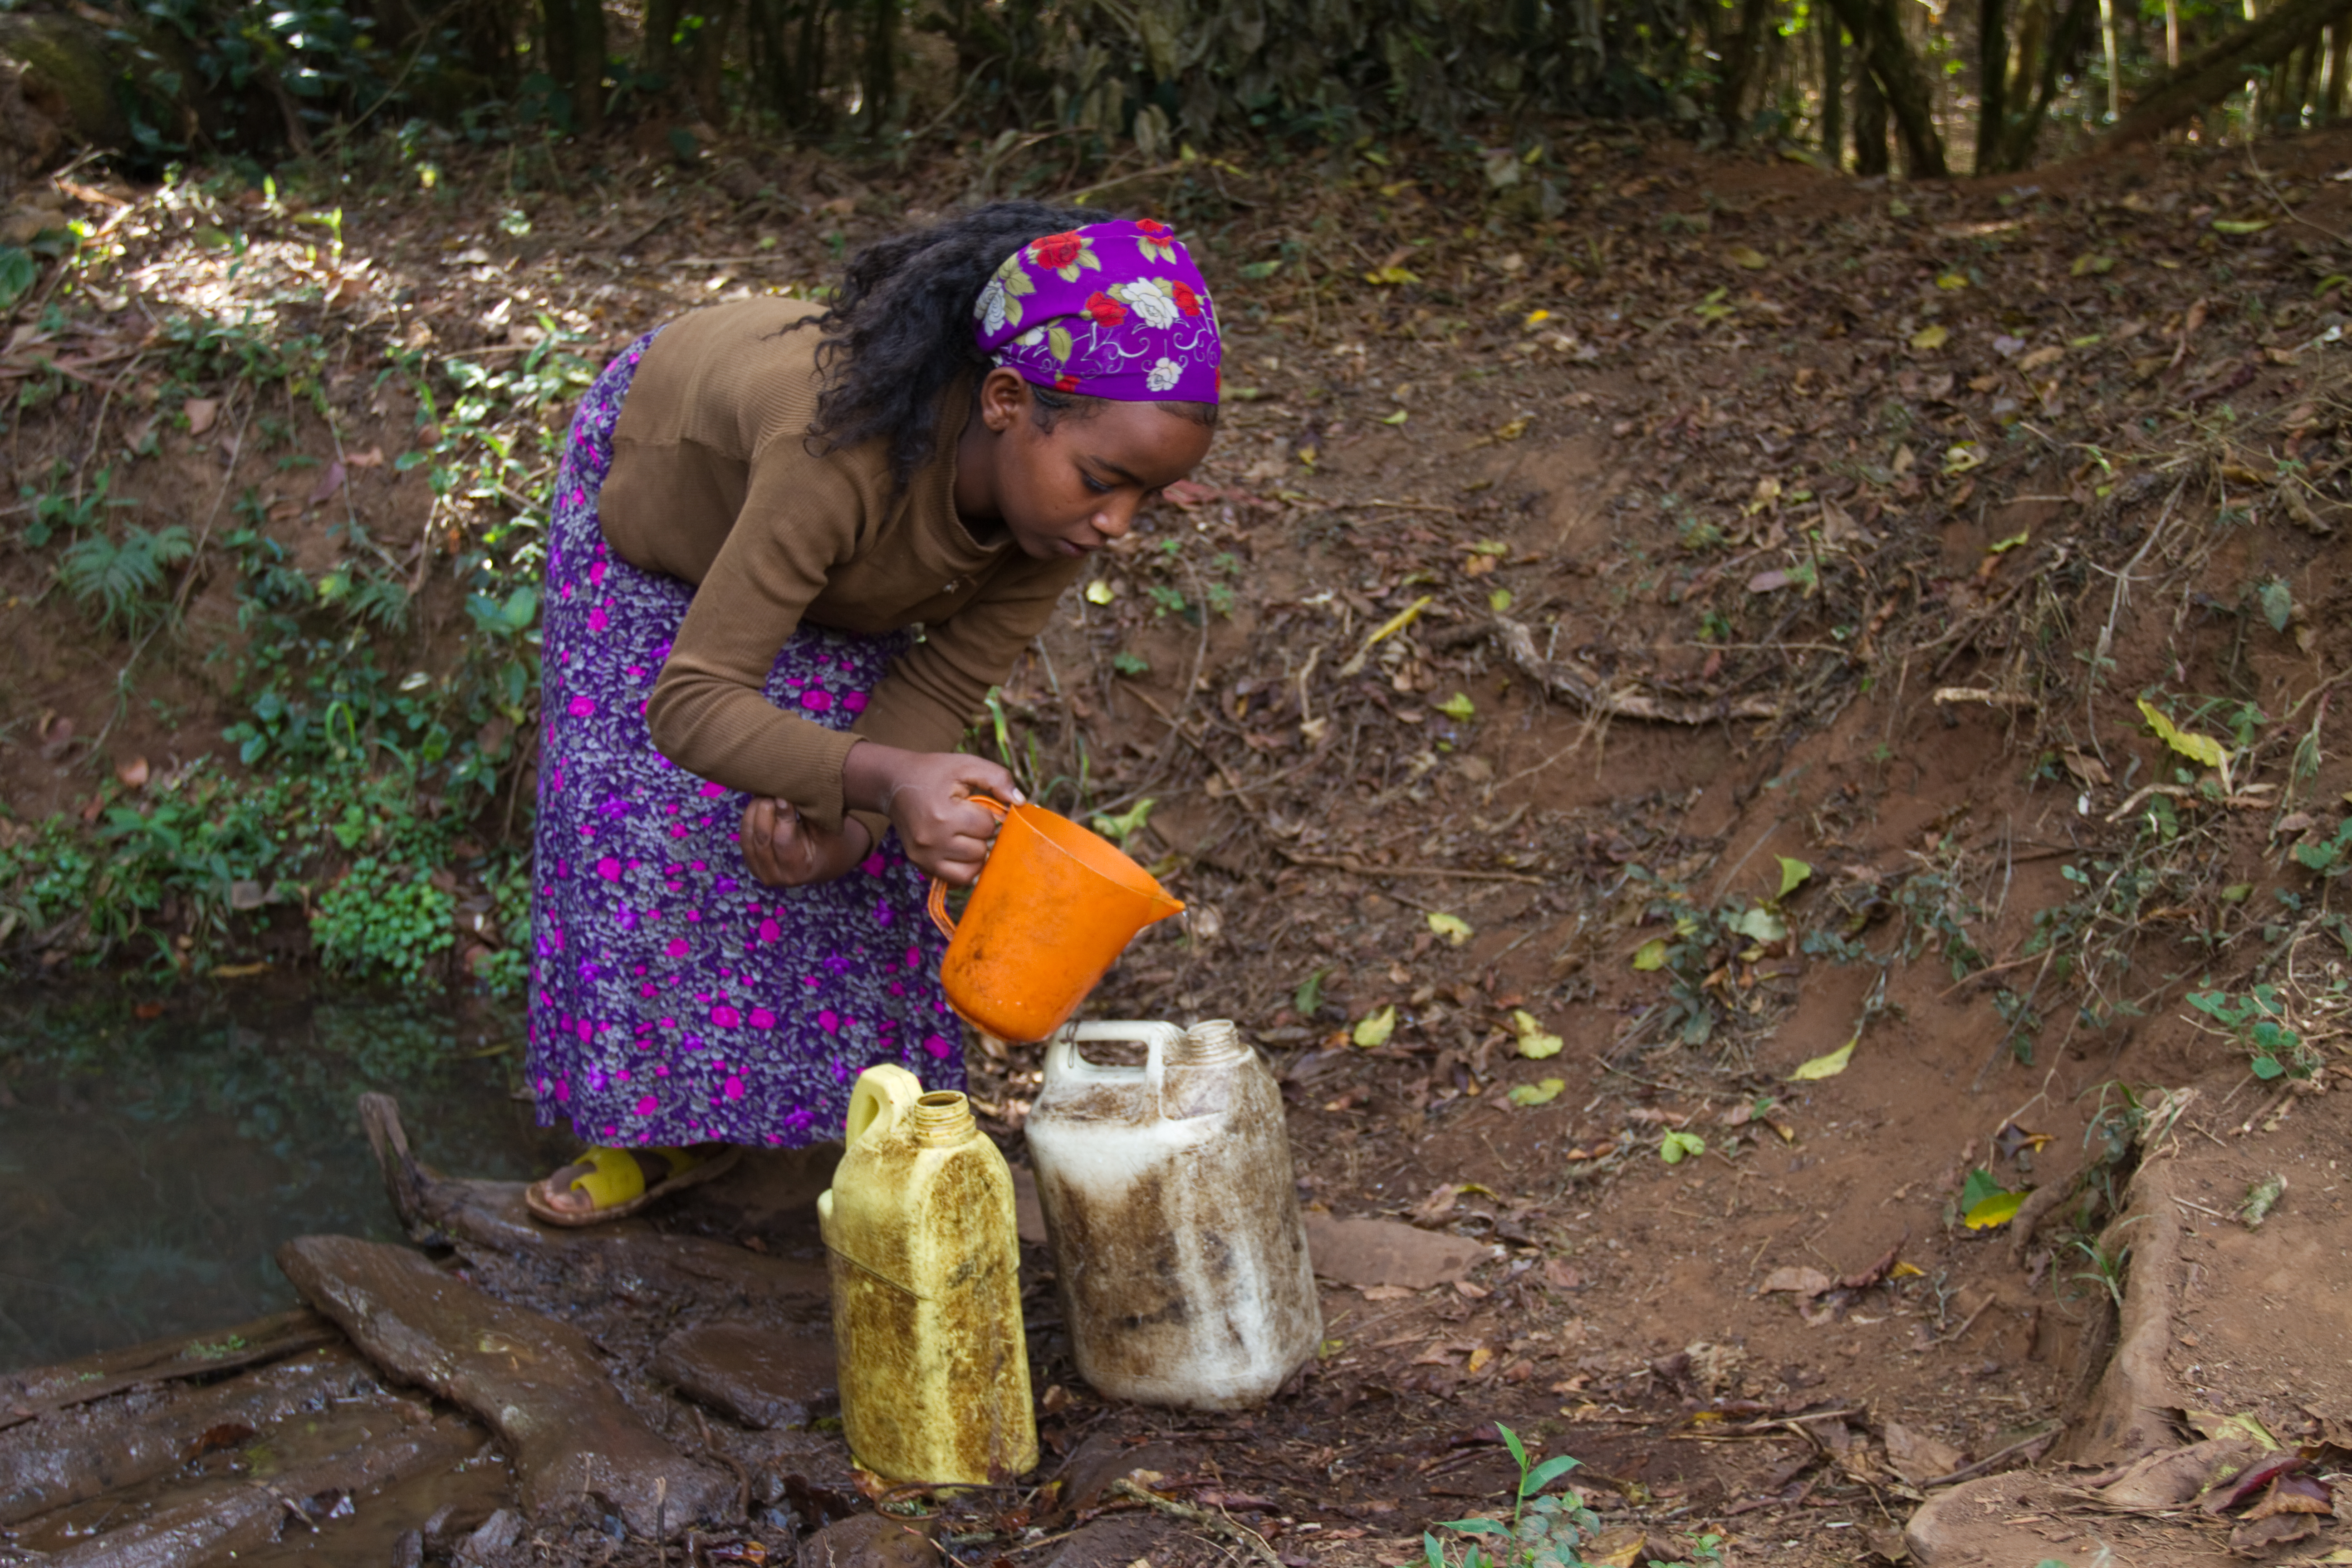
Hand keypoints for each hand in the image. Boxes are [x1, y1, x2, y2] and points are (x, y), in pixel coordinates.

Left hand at [739, 797, 873, 886]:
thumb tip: (793, 786)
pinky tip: (758, 802)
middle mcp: (776, 875)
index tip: (783, 794)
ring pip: (749, 836)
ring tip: (765, 792)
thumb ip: (810, 811)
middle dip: (764, 809)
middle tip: (771, 788)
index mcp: (799, 869)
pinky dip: (749, 817)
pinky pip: (744, 837)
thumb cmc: (830, 843)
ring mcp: (760, 872)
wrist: (824, 863)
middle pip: (762, 837)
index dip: (782, 814)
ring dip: (754, 811)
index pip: (783, 839)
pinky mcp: (751, 863)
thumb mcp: (827, 829)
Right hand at [841, 743, 1019, 886]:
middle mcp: (931, 840)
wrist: (895, 783)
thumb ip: (997, 778)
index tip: (974, 806)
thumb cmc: (935, 773)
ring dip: (975, 855)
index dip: (988, 815)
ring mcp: (923, 857)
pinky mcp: (920, 866)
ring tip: (965, 836)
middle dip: (981, 836)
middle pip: (980, 852)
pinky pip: (954, 881)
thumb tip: (1020, 803)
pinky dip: (962, 869)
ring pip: (970, 872)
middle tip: (968, 820)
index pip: (986, 827)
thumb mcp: (966, 765)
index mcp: (943, 813)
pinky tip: (958, 851)